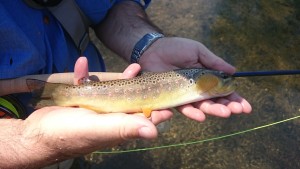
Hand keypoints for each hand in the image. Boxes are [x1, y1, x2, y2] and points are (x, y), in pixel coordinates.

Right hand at [22, 57, 170, 165]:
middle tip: (154, 76)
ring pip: (114, 91)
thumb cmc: (70, 134)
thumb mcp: (100, 129)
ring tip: (134, 67)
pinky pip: (88, 85)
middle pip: (132, 101)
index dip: (158, 107)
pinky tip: (81, 63)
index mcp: (119, 125)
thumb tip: (155, 132)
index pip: (145, 117)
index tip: (169, 94)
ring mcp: (96, 108)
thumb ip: (125, 128)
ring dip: (122, 79)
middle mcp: (111, 117)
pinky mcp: (81, 101)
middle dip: (143, 88)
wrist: (37, 134)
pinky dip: (85, 74)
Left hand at [139, 37, 251, 120]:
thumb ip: (214, 63)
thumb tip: (234, 71)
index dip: (234, 98)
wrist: (153, 49)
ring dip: (213, 110)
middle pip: (215, 101)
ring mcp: (185, 94)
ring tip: (225, 113)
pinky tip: (201, 116)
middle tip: (237, 110)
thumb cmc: (176, 48)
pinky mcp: (172, 98)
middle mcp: (197, 88)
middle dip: (228, 106)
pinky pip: (183, 107)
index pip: (223, 90)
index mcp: (206, 77)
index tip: (246, 107)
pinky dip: (192, 112)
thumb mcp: (198, 52)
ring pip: (201, 106)